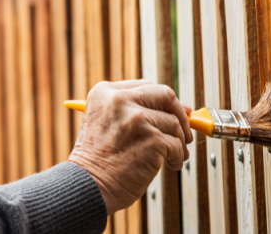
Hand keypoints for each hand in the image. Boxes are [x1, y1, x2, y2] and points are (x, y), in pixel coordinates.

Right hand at [67, 80, 191, 214]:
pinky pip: (177, 145)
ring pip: (174, 123)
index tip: (172, 112)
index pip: (145, 86)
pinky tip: (170, 164)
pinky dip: (178, 157)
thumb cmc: (96, 159)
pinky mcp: (153, 139)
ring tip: (172, 155)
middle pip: (164, 94)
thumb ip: (131, 110)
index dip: (161, 101)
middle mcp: (120, 100)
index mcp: (105, 92)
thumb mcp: (103, 122)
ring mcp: (137, 118)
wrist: (88, 184)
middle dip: (179, 113)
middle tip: (182, 131)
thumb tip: (178, 109)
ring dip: (178, 142)